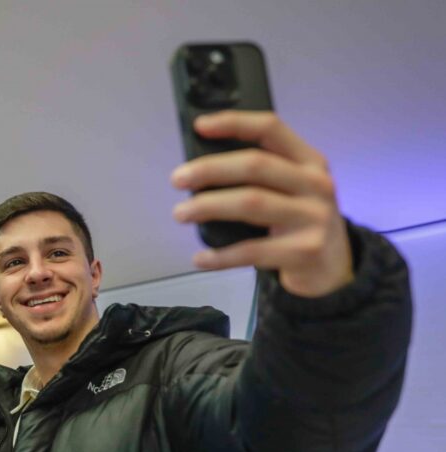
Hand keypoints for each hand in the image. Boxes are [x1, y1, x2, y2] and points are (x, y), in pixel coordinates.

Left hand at [170, 111, 353, 297]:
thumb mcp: (293, 190)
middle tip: (177, 179)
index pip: (270, 129)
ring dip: (208, 207)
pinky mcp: (304, 252)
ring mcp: (313, 218)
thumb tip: (200, 169)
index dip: (233, 123)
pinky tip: (201, 258)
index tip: (199, 126)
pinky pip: (252, 251)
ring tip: (181, 213)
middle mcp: (316, 185)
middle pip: (255, 166)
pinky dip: (221, 256)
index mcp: (309, 162)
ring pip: (251, 203)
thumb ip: (261, 175)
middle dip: (209, 169)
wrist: (333, 268)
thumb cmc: (299, 222)